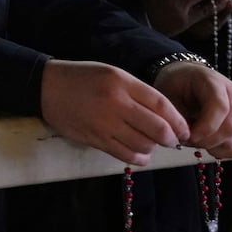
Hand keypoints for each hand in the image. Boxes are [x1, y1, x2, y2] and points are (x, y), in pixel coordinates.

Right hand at [40, 60, 188, 164]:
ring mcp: (104, 123)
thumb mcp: (112, 74)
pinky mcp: (95, 138)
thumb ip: (138, 92)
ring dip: (153, 148)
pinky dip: (138, 157)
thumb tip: (166, 118)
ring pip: (144, 144)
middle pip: (157, 128)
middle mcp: (115, 102)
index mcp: (121, 82)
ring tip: (150, 144)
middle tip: (172, 141)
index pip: (162, 105)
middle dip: (171, 139)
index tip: (184, 129)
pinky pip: (125, 155)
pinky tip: (139, 153)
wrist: (47, 87)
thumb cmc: (83, 78)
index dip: (178, 121)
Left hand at [153, 62, 231, 159]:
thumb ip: (177, 116)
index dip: (207, 127)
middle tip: (189, 141)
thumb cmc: (175, 86)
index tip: (191, 137)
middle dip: (208, 141)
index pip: (220, 107)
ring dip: (215, 147)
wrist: (184, 80)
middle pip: (231, 126)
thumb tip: (186, 137)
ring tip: (196, 141)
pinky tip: (209, 145)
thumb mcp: (168, 95)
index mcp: (213, 81)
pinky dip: (224, 151)